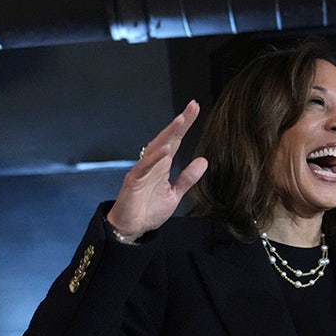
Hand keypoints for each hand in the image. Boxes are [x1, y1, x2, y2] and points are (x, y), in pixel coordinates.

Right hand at [105, 100, 208, 239]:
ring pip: (155, 148)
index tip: (196, 108)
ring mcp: (142, 171)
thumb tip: (203, 161)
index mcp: (162, 165)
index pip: (176, 141)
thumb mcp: (174, 194)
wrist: (131, 228)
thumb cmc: (148, 210)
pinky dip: (153, 159)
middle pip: (167, 138)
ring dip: (168, 135)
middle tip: (193, 107)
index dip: (185, 125)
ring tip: (181, 122)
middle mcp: (152, 163)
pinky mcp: (132, 181)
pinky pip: (143, 167)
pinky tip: (164, 150)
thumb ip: (187, 178)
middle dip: (180, 123)